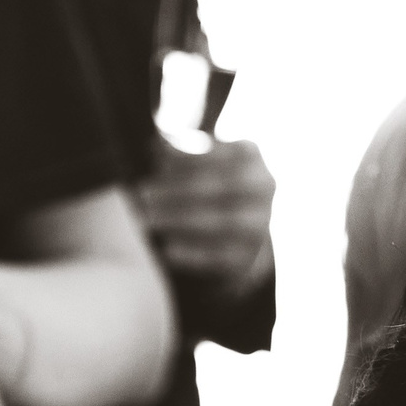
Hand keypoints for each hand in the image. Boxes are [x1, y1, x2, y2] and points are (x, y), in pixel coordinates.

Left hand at [139, 136, 274, 290]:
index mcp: (250, 153)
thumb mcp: (198, 158)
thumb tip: (156, 148)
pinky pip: (219, 256)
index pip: (218, 153)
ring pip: (220, 222)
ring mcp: (260, 224)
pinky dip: (191, 253)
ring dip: (179, 220)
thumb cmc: (209, 180)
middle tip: (143, 194)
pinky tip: (167, 248)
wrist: (241, 229)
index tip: (156, 160)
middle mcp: (262, 187)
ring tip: (147, 219)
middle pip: (218, 188)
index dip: (187, 158)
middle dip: (177, 191)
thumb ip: (178, 151)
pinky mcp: (250, 256)